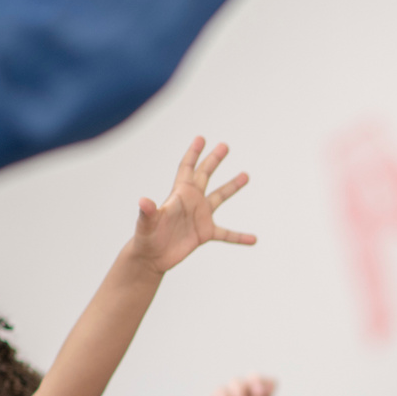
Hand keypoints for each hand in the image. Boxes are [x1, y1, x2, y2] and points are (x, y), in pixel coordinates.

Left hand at [132, 137, 256, 274]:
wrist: (152, 257)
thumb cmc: (146, 238)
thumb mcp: (147, 224)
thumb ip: (148, 212)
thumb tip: (143, 201)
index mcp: (179, 194)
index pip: (187, 168)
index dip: (193, 154)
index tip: (201, 138)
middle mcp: (191, 201)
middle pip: (205, 175)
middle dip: (214, 160)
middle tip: (225, 146)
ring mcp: (200, 216)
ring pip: (219, 197)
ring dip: (232, 186)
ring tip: (246, 176)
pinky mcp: (205, 233)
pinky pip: (227, 234)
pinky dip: (240, 236)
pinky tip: (253, 239)